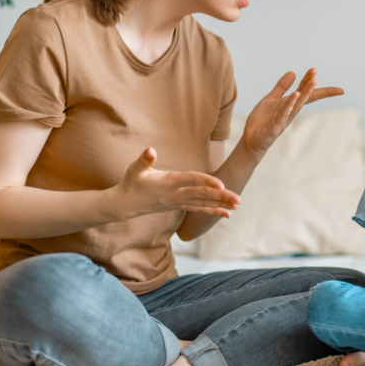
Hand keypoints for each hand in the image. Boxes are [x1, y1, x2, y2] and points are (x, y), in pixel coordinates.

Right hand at [115, 147, 240, 218]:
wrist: (125, 204)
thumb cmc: (131, 182)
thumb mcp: (135, 169)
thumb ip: (144, 160)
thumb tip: (150, 150)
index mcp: (169, 181)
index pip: (191, 180)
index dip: (207, 181)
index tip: (222, 184)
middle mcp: (176, 193)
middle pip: (202, 194)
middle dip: (221, 197)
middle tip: (239, 199)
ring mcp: (178, 201)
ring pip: (203, 203)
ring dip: (221, 204)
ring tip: (238, 206)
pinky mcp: (179, 206)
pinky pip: (199, 209)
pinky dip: (213, 211)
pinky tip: (227, 214)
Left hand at [241, 68, 342, 156]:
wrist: (251, 139)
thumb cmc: (262, 121)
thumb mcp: (270, 99)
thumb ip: (281, 87)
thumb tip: (292, 72)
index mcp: (289, 104)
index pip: (303, 91)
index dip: (309, 80)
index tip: (315, 69)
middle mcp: (290, 111)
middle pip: (305, 97)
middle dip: (312, 86)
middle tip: (317, 73)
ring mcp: (284, 119)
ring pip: (298, 104)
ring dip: (306, 92)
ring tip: (313, 80)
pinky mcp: (276, 126)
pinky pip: (284, 113)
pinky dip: (290, 104)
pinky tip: (295, 94)